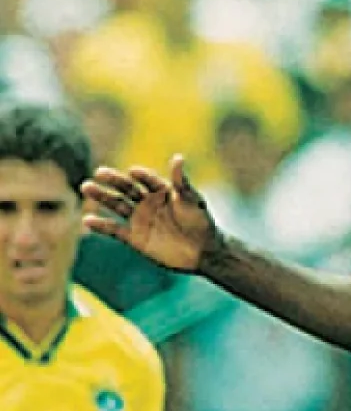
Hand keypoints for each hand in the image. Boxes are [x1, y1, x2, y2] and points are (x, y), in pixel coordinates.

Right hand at [81, 156, 218, 273]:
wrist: (204, 252)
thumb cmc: (201, 222)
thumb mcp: (193, 201)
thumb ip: (182, 182)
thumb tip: (178, 158)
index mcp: (160, 190)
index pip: (147, 179)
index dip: (141, 176)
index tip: (133, 172)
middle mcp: (146, 202)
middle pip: (126, 188)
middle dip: (112, 180)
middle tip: (99, 173)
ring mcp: (139, 219)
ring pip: (116, 205)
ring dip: (102, 196)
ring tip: (86, 187)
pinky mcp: (135, 238)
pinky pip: (115, 230)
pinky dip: (101, 225)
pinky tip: (87, 220)